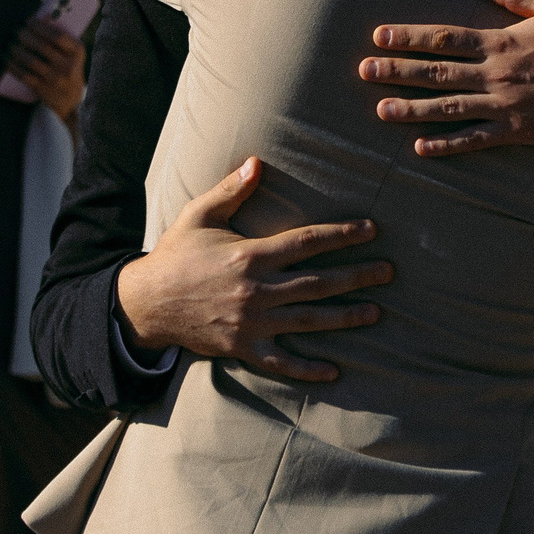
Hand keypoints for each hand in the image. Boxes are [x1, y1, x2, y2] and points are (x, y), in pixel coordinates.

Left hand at [7, 14, 86, 121]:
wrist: (71, 99)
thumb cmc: (68, 67)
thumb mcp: (72, 52)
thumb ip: (61, 36)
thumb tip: (41, 16)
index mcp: (77, 52)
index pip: (57, 36)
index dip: (40, 26)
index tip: (28, 21)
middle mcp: (68, 66)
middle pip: (42, 47)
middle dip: (25, 36)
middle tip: (16, 30)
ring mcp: (56, 79)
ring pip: (30, 61)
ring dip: (16, 50)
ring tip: (9, 44)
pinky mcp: (44, 89)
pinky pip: (24, 75)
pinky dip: (12, 66)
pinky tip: (6, 59)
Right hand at [114, 157, 389, 383]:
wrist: (145, 304)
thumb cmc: (175, 255)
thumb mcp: (199, 215)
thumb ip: (231, 189)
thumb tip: (257, 161)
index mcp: (250, 255)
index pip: (307, 242)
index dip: (341, 235)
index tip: (371, 230)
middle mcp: (256, 291)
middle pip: (318, 283)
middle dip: (357, 276)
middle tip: (388, 272)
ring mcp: (252, 323)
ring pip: (309, 321)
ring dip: (345, 317)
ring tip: (375, 312)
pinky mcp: (243, 349)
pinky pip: (282, 363)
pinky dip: (309, 370)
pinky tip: (334, 371)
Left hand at [360, 0, 533, 158]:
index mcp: (501, 41)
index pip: (445, 38)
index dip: (410, 38)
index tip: (380, 37)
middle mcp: (496, 73)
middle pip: (438, 72)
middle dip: (398, 71)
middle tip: (365, 71)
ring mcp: (505, 105)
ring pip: (448, 107)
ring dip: (412, 109)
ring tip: (380, 110)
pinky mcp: (516, 131)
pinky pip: (475, 139)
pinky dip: (447, 145)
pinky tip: (420, 148)